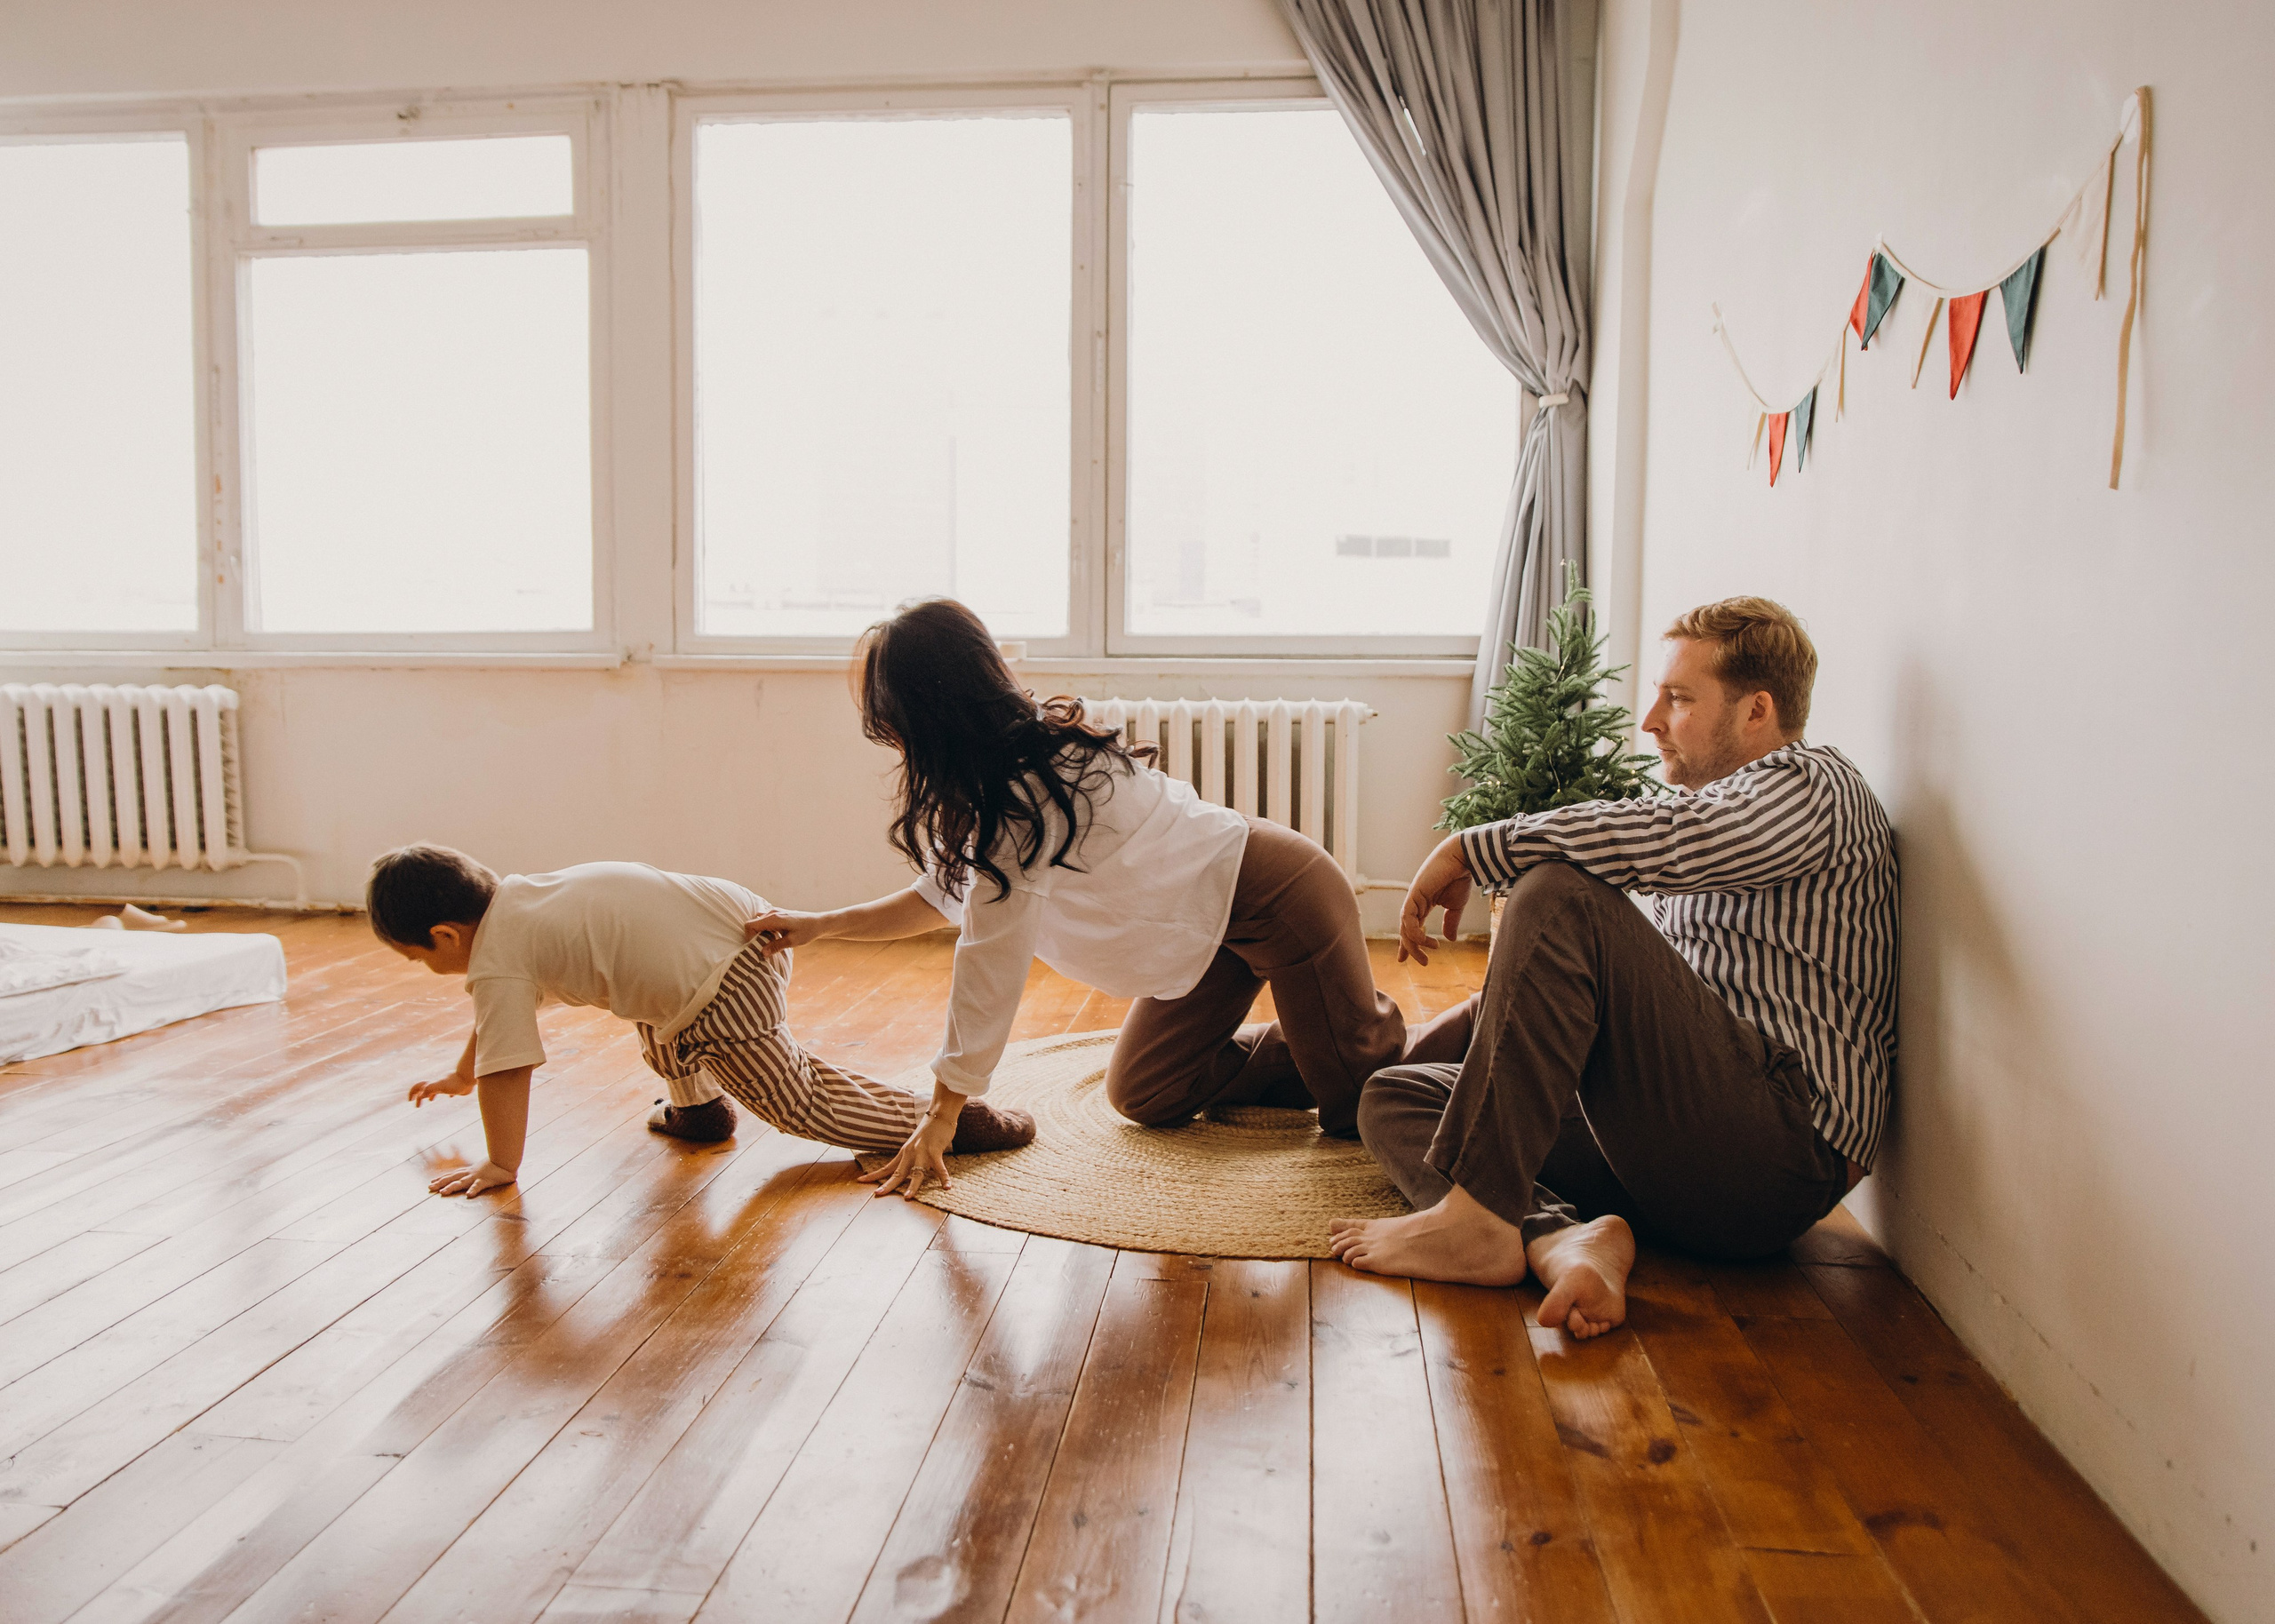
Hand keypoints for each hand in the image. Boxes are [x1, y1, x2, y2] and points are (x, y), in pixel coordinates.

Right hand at [407, 1073, 475, 1107]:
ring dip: (432, 1094)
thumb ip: (430, 1089)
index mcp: (432, 1084)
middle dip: (419, 1094)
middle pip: (425, 1087)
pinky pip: (450, 1090)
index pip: (418, 1087)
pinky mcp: (456, 1087)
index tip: (411, 1101)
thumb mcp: (440, 1086)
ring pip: (438, 1088)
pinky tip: (450, 1097)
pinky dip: (448, 1094)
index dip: (412, 1093)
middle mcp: (438, 1084)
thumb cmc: (454, 1082)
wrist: (469, 1077)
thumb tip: (421, 1095)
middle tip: (417, 1103)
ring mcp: (447, 1085)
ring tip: (431, 1099)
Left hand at [428, 1159, 517, 1196]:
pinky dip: (474, 1190)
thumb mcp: (485, 1168)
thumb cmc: (498, 1164)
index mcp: (470, 1171)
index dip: (442, 1178)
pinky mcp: (486, 1180)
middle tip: (429, 1188)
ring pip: (462, 1183)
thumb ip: (480, 1172)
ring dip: (452, 1187)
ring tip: (442, 1193)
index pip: (453, 1175)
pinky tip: (469, 1195)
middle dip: (441, 1183)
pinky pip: (479, 1186)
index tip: (432, 1182)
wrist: (507, 1159)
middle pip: (453, 1178)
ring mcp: (477, 1177)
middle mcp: (471, 1174)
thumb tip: (477, 1176)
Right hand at [744, 909, 829, 957]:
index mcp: (773, 919)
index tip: (756, 946)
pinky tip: (775, 937)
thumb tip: (762, 953)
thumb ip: (776, 946)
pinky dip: (766, 929)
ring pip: (759, 922)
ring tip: (770, 942)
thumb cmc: (807, 931)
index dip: (749, 937)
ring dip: (761, 932)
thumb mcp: (792, 941)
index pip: (750, 925)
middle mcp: (772, 913)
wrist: (819, 923)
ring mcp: (776, 912)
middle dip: (754, 936)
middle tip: (763, 947)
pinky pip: (766, 921)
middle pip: (753, 923)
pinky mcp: (779, 914)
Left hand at [859, 1094, 963, 1198]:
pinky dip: (944, 1178)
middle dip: (888, 1185)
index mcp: (904, 1153)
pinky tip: (947, 1187)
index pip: (887, 1167)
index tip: (861, 1180)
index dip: (874, 1175)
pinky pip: (940, 1168)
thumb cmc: (929, 1131)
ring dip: (912, 1186)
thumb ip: (912, 1157)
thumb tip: (910, 1169)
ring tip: (907, 1198)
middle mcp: (910, 1153)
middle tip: (878, 1194)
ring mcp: (922, 1152)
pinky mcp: (935, 1151)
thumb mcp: (915, 1145)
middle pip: (898, 1173)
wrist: (939, 1115)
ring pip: (917, 1173)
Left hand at [1399, 836, 1474, 965]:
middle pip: (1406, 930)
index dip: (1408, 944)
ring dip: (1416, 943)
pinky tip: (1427, 940)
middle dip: (1411, 948)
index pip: (1411, 927)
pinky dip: (1416, 932)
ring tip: (1431, 951)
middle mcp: (1415, 903)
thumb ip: (1451, 922)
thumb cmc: (1460, 877)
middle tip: (1424, 962)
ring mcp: (1413, 899)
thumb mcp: (1456, 906)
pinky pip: (1408, 919)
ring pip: (1406, 927)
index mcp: (1423, 904)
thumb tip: (1449, 939)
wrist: (1462, 858)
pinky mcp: (1414, 895)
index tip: (1403, 959)